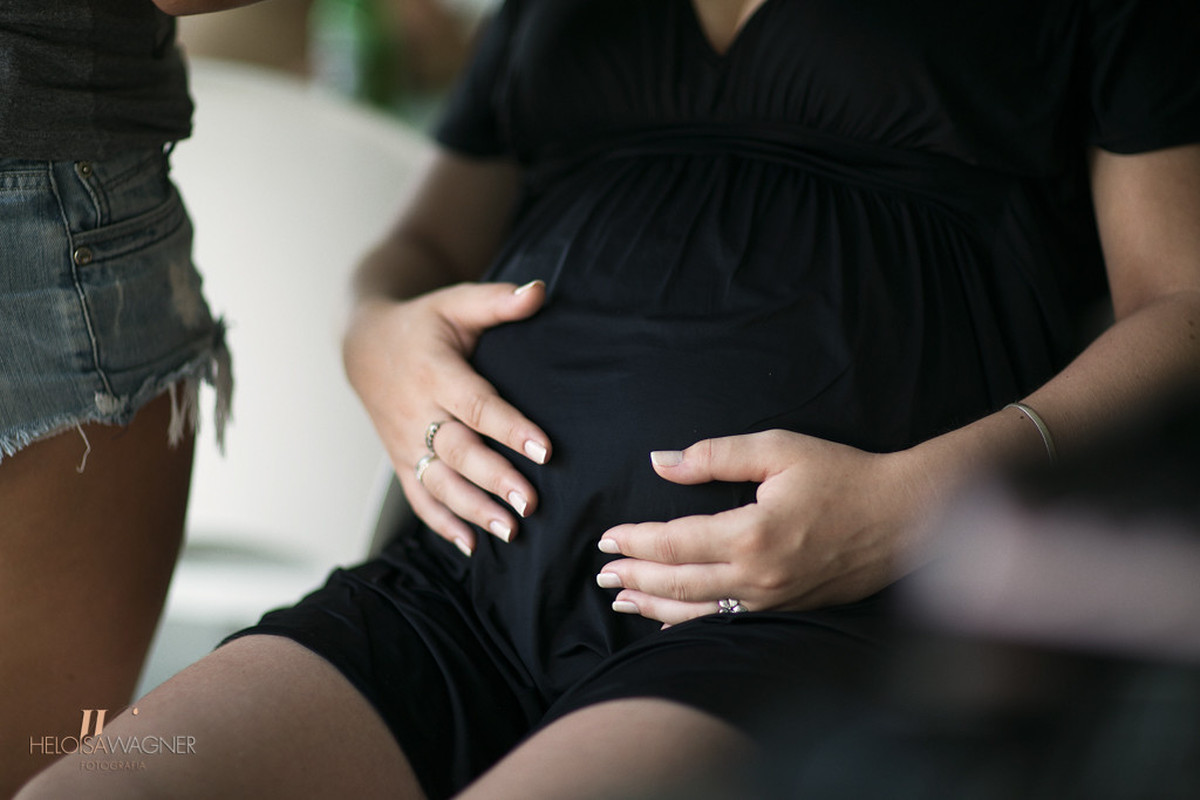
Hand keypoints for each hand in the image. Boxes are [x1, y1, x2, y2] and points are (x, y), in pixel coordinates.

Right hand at [343, 280, 550, 554]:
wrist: (364, 347)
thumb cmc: (423, 325)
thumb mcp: (454, 304)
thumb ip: (497, 301)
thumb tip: (540, 290)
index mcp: (435, 372)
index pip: (476, 404)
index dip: (510, 428)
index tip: (544, 449)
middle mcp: (417, 412)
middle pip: (458, 452)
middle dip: (493, 480)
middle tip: (531, 503)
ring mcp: (405, 442)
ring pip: (439, 482)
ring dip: (473, 510)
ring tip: (510, 531)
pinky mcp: (401, 461)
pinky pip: (420, 497)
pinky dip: (443, 524)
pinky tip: (472, 545)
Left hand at [595, 430, 922, 624]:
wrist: (906, 517)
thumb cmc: (844, 476)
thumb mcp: (779, 450)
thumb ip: (715, 456)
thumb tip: (661, 461)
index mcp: (750, 534)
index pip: (674, 543)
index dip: (635, 542)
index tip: (607, 539)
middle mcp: (757, 576)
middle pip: (677, 584)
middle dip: (634, 579)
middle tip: (602, 574)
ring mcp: (773, 600)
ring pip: (698, 611)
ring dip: (654, 607)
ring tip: (621, 601)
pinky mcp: (788, 609)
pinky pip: (727, 620)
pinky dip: (692, 621)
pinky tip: (673, 620)